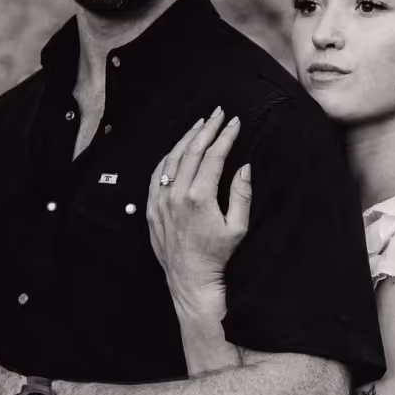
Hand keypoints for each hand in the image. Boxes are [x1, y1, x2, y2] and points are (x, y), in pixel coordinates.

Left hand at [147, 108, 251, 320]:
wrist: (191, 280)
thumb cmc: (218, 257)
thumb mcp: (237, 228)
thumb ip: (241, 194)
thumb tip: (244, 167)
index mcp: (198, 197)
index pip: (213, 156)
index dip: (225, 136)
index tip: (235, 122)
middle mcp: (175, 195)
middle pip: (191, 151)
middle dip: (207, 129)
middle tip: (218, 113)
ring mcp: (160, 201)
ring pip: (171, 159)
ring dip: (186, 139)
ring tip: (200, 125)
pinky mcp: (151, 208)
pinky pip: (156, 175)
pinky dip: (168, 158)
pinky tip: (176, 149)